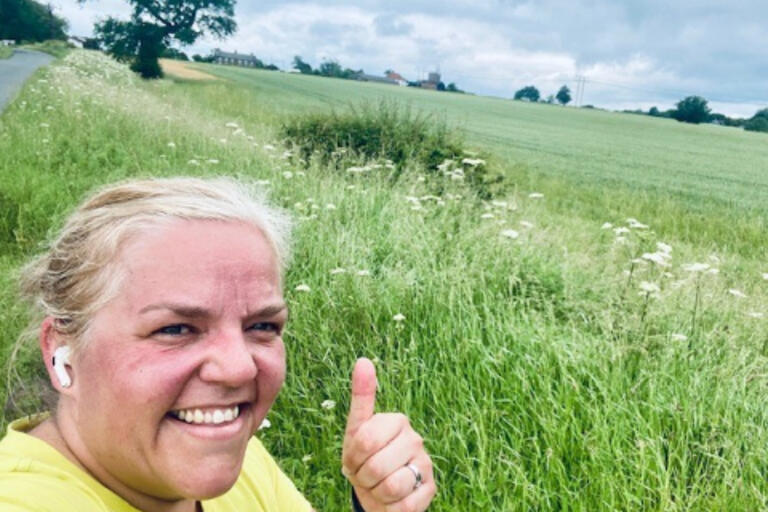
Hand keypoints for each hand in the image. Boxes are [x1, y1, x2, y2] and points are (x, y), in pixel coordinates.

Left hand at [341, 358, 435, 510]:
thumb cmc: (364, 458)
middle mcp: (415, 439)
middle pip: (376, 466)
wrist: (377, 491)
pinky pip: (405, 505)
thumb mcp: (356, 429)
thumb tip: (363, 360)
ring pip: (392, 486)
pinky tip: (391, 499)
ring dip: (377, 493)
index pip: (364, 441)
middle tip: (364, 475)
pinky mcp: (431, 489)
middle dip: (362, 477)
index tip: (353, 459)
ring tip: (378, 486)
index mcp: (396, 420)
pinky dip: (390, 507)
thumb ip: (361, 396)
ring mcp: (425, 464)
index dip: (351, 458)